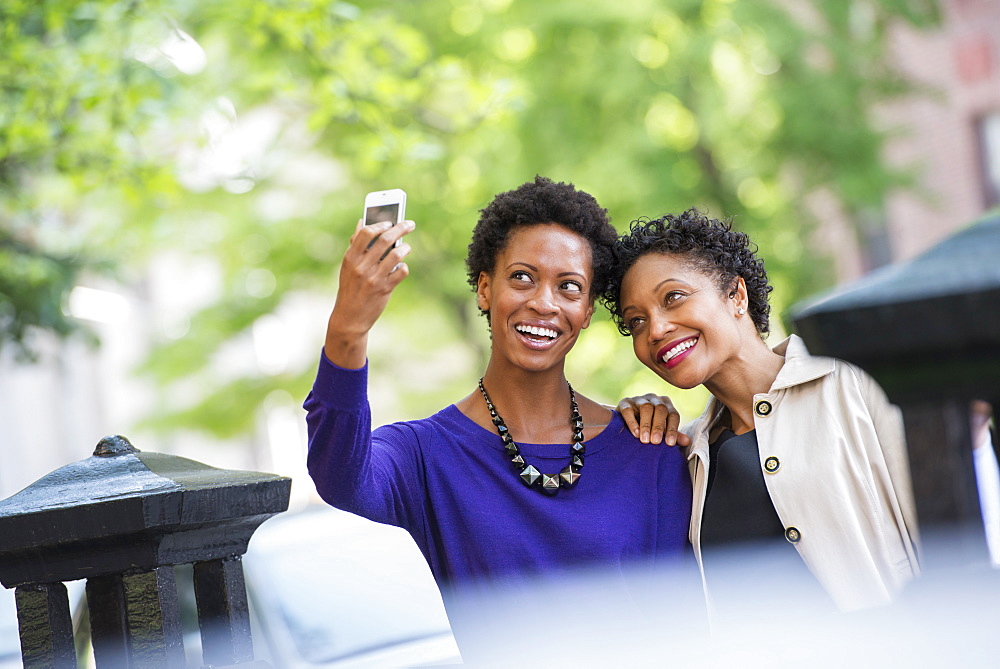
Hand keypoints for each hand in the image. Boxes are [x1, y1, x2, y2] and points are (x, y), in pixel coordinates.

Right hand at [324, 218, 414, 368]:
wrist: (349, 318)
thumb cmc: (350, 288)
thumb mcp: (347, 267)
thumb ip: (355, 245)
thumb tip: (362, 221)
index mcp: (350, 258)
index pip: (366, 233)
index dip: (380, 224)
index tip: (390, 221)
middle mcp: (361, 266)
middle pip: (385, 240)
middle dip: (401, 228)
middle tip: (410, 224)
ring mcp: (373, 278)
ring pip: (396, 254)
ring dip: (405, 248)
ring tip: (406, 247)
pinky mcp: (385, 289)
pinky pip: (401, 271)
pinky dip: (404, 267)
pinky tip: (401, 267)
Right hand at [616, 393, 689, 446]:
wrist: (625, 421)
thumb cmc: (649, 427)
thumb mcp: (662, 431)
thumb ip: (673, 435)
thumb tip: (687, 441)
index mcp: (666, 404)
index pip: (673, 415)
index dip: (672, 429)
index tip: (670, 443)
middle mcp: (654, 399)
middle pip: (660, 409)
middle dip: (659, 427)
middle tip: (656, 442)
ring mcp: (639, 399)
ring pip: (646, 408)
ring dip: (646, 425)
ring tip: (645, 440)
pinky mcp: (625, 402)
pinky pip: (629, 410)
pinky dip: (632, 422)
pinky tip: (635, 434)